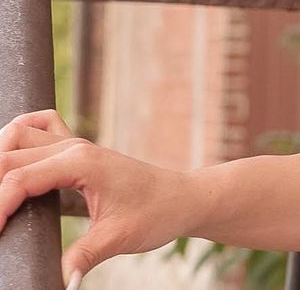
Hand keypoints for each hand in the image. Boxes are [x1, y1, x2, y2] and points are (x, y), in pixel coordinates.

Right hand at [0, 110, 198, 282]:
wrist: (182, 198)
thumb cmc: (157, 213)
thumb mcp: (118, 239)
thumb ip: (82, 258)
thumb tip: (61, 283)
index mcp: (81, 163)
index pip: (19, 179)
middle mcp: (74, 147)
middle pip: (9, 155)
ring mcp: (74, 143)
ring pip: (17, 134)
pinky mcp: (75, 149)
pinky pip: (38, 126)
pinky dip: (16, 137)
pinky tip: (7, 160)